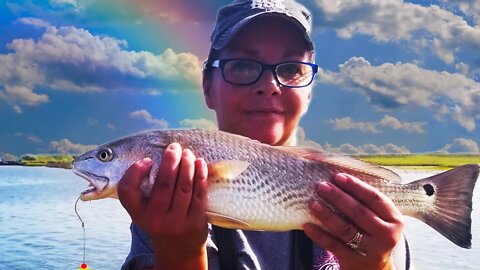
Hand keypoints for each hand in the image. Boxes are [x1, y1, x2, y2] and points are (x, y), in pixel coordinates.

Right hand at [118, 143, 208, 268]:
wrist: (178, 248)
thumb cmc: (160, 219)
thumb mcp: (145, 210)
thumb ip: (144, 189)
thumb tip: (158, 154)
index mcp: (138, 214)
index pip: (128, 192)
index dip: (135, 172)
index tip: (147, 160)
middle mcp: (155, 220)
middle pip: (163, 184)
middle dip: (170, 160)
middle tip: (174, 147)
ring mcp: (176, 222)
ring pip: (183, 187)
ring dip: (187, 165)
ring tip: (187, 153)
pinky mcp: (195, 222)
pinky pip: (199, 194)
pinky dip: (200, 175)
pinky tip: (199, 163)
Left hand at [304, 173, 403, 269]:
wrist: (373, 268)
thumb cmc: (372, 234)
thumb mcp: (378, 219)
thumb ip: (364, 202)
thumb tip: (337, 179)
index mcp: (394, 219)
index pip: (374, 198)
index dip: (356, 186)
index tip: (339, 177)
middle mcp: (386, 235)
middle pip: (359, 212)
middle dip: (338, 197)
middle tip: (322, 186)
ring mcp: (371, 249)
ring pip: (346, 229)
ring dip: (327, 215)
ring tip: (313, 204)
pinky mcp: (356, 260)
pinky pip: (334, 246)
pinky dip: (320, 235)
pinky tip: (308, 226)